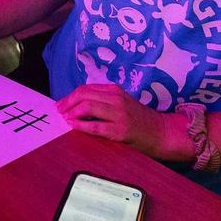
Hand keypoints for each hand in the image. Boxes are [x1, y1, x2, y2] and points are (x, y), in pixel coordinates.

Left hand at [56, 84, 179, 158]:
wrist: (161, 132)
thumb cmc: (139, 119)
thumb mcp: (122, 102)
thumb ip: (103, 100)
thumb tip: (76, 104)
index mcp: (114, 90)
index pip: (85, 88)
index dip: (70, 96)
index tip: (61, 104)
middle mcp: (116, 99)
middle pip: (83, 94)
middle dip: (67, 103)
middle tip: (58, 111)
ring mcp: (118, 114)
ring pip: (87, 106)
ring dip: (71, 112)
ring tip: (64, 118)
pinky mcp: (120, 130)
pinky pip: (95, 126)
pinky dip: (81, 125)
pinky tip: (73, 126)